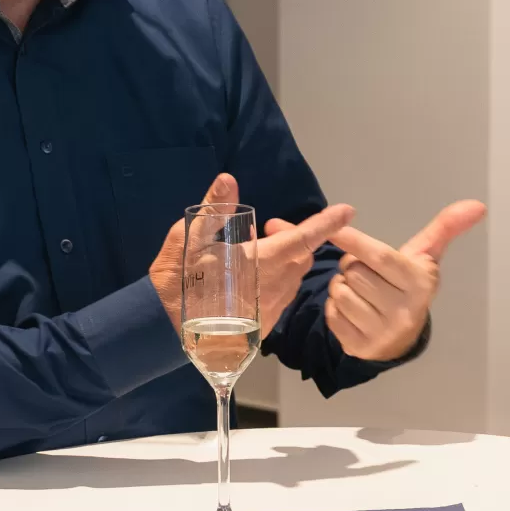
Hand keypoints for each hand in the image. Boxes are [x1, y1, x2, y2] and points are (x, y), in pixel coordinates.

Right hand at [149, 174, 355, 333]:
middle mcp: (275, 286)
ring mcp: (270, 308)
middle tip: (268, 228)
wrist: (162, 329)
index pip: (304, 239)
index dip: (327, 223)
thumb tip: (229, 181)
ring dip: (285, 259)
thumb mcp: (189, 238)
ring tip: (257, 250)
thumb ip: (214, 209)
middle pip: (301, 257)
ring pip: (293, 277)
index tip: (347, 211)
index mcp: (263, 262)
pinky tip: (253, 276)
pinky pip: (281, 295)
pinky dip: (277, 278)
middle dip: (294, 237)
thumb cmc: (177, 280)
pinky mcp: (262, 324)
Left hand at [323, 200, 486, 360]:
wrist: (403, 335)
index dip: (357, 241)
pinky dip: (334, 306)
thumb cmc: (410, 285)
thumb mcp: (427, 256)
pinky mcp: (360, 347)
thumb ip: (446, 227)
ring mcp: (382, 333)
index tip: (337, 229)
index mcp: (420, 284)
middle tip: (366, 270)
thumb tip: (478, 205)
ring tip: (360, 289)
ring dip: (341, 285)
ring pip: (340, 292)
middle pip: (355, 272)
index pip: (381, 257)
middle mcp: (404, 311)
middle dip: (352, 265)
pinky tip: (352, 308)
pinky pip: (331, 314)